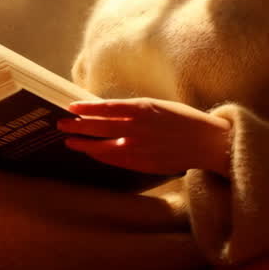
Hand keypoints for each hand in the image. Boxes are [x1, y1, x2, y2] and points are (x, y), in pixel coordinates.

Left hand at [58, 98, 232, 176]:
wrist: (207, 142)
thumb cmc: (183, 120)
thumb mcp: (157, 106)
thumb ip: (133, 110)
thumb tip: (107, 110)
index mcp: (142, 108)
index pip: (105, 107)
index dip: (86, 108)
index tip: (71, 107)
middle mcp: (138, 127)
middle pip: (99, 127)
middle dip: (78, 126)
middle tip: (61, 124)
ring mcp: (140, 147)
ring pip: (104, 146)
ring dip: (85, 144)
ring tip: (70, 141)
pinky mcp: (143, 163)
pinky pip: (116, 160)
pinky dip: (101, 156)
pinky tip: (91, 152)